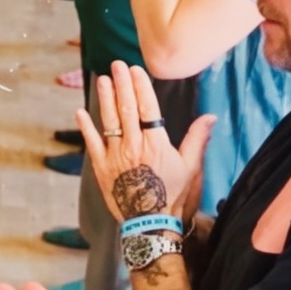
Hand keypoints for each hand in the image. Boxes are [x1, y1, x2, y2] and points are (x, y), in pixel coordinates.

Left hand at [77, 61, 215, 221]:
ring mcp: (115, 156)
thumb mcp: (190, 167)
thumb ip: (197, 139)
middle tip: (116, 65)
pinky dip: (85, 127)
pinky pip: (91, 143)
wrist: (150, 223)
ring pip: (108, 121)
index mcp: (156, 144)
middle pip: (126, 109)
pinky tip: (80, 111)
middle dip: (121, 84)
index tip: (135, 70)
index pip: (147, 108)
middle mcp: (134, 146)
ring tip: (103, 79)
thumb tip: (210, 117)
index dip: (140, 87)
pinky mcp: (101, 167)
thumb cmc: (172, 195)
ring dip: (105, 98)